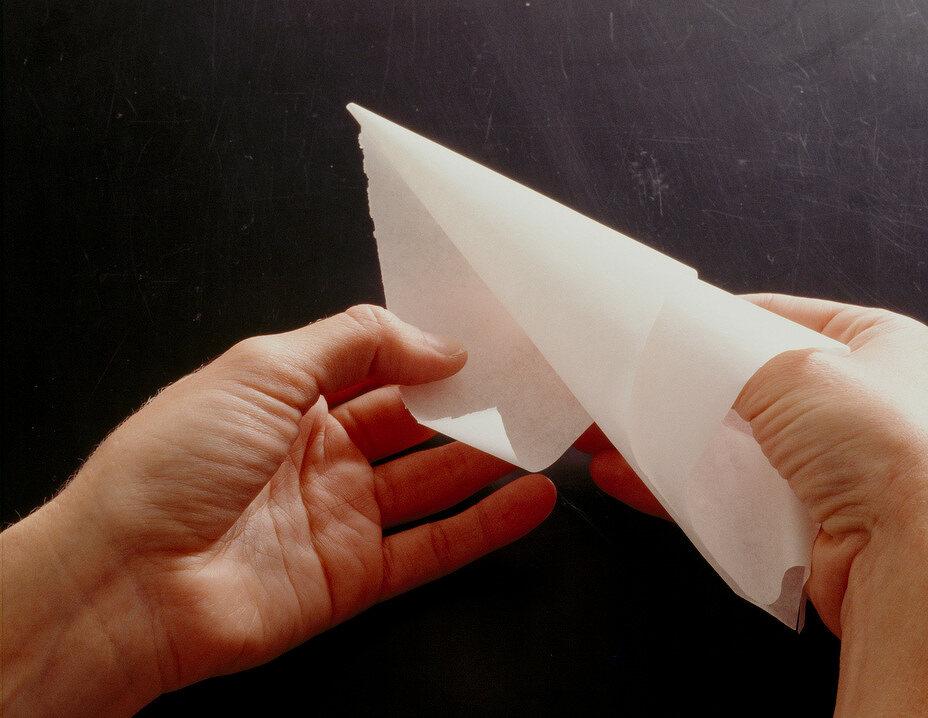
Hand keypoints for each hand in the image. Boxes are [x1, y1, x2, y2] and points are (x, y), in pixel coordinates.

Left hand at [1, 305, 555, 715]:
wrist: (127, 584)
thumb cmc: (172, 464)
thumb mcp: (262, 368)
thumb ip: (356, 343)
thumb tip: (437, 342)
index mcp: (287, 398)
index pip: (376, 364)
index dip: (429, 350)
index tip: (488, 336)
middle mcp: (317, 455)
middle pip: (413, 422)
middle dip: (470, 400)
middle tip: (531, 379)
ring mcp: (339, 516)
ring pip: (433, 480)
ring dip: (489, 456)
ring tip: (546, 428)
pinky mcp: (355, 575)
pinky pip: (435, 546)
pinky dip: (487, 525)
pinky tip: (531, 497)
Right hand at [579, 293, 927, 714]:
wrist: (912, 560)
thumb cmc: (877, 445)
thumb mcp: (790, 367)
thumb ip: (727, 352)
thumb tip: (679, 347)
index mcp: (879, 342)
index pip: (779, 317)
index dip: (715, 323)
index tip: (658, 330)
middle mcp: (864, 401)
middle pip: (751, 383)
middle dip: (683, 389)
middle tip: (624, 385)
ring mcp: (838, 466)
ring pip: (735, 442)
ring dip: (673, 438)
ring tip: (609, 433)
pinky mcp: (811, 519)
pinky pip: (734, 492)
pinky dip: (684, 484)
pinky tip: (629, 476)